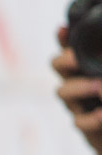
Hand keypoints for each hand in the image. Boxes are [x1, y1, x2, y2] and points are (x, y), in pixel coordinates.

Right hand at [53, 25, 101, 153]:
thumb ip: (100, 61)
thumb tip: (90, 63)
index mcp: (86, 66)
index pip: (69, 47)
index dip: (63, 38)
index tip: (62, 29)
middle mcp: (77, 81)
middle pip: (56, 64)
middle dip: (64, 60)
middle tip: (77, 60)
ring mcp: (78, 103)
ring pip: (62, 91)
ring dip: (81, 87)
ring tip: (100, 87)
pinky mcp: (84, 126)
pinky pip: (78, 121)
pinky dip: (90, 118)